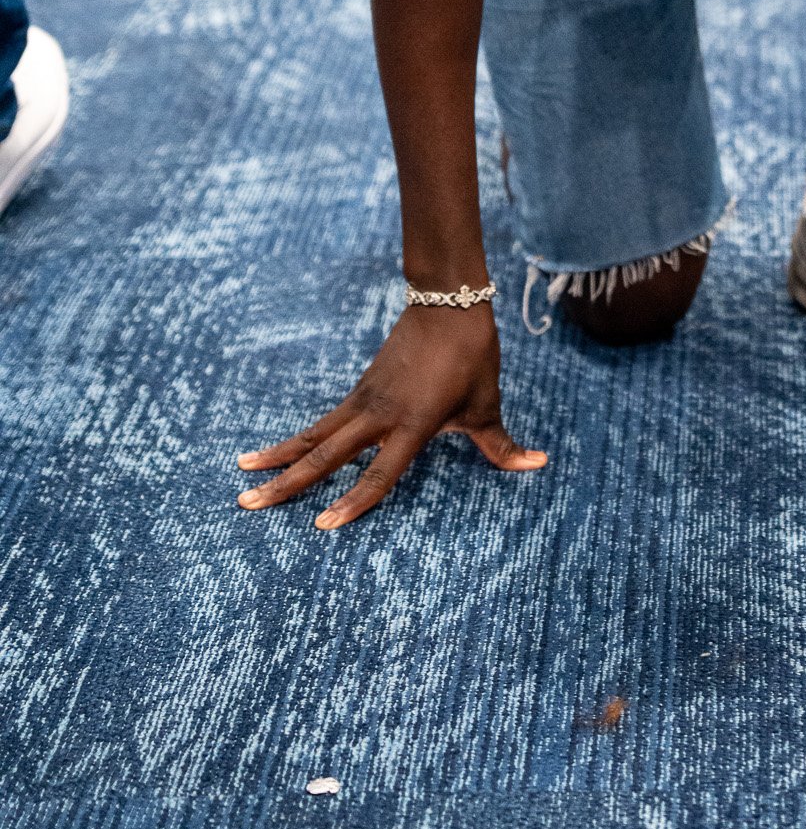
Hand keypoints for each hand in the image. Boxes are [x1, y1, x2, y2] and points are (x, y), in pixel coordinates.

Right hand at [237, 302, 546, 527]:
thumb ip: (503, 444)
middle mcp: (381, 414)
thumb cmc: (472, 358)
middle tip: (247, 503)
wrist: (448, 302)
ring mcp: (365, 400)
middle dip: (288, 483)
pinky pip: (323, 422)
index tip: (322, 525)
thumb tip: (539, 463)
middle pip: (327, 455)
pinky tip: (275, 455)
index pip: (380, 473)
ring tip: (242, 478)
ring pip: (315, 436)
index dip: (354, 501)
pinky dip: (298, 440)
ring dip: (280, 459)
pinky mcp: (360, 390)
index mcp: (414, 423)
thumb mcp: (488, 404)